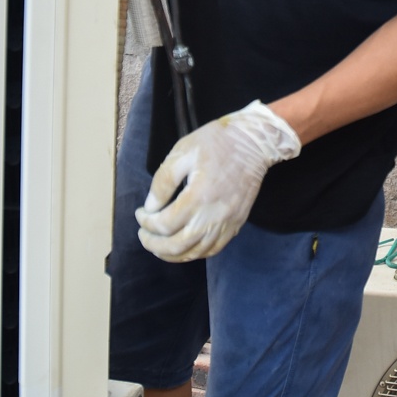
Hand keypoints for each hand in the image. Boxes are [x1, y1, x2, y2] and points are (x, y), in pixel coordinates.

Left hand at [135, 101, 300, 261]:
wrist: (255, 142)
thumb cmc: (217, 142)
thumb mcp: (183, 151)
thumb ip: (163, 182)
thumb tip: (151, 208)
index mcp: (198, 196)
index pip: (165, 224)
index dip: (146, 223)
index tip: (140, 213)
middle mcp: (214, 215)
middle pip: (177, 246)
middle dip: (154, 244)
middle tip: (143, 235)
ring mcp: (227, 222)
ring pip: (195, 253)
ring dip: (172, 254)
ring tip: (158, 245)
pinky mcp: (236, 223)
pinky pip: (214, 249)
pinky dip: (195, 253)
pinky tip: (184, 246)